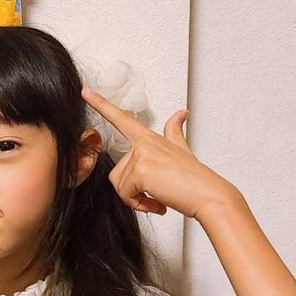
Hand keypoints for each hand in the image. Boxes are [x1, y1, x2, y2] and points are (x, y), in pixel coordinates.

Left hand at [82, 88, 235, 218]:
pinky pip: (126, 194)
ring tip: (159, 198)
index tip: (85, 91)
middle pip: (117, 172)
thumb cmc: (194, 179)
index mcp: (149, 138)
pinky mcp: (140, 171)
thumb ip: (174, 131)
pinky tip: (158, 203)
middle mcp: (143, 143)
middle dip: (131, 190)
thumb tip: (181, 112)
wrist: (210, 196)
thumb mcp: (182, 149)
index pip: (121, 119)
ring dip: (136, 199)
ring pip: (120, 185)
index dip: (101, 104)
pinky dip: (139, 204)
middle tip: (156, 194)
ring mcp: (141, 155)